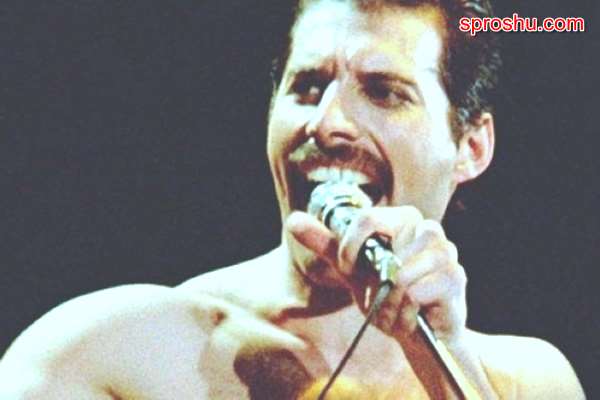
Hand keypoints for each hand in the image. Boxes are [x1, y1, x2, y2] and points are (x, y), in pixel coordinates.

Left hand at [286, 206, 467, 342]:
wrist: (419, 332)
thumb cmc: (386, 294)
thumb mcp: (351, 269)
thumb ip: (326, 243)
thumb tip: (293, 220)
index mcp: (402, 219)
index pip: (367, 218)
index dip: (351, 249)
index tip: (349, 270)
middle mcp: (427, 229)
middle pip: (383, 250)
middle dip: (372, 284)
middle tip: (380, 296)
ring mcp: (445, 252)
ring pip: (400, 275)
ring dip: (390, 301)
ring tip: (396, 308)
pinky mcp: (455, 278)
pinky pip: (416, 293)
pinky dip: (406, 312)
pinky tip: (413, 316)